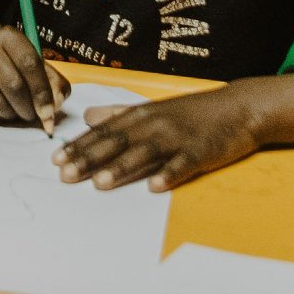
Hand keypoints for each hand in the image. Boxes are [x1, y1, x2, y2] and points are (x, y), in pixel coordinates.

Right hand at [0, 0, 66, 128]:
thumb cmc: (16, 65)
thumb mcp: (38, 65)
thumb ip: (55, 84)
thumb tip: (55, 106)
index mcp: (9, 36)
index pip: (29, 64)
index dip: (42, 92)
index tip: (48, 112)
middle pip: (14, 86)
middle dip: (28, 107)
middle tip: (32, 114)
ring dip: (13, 115)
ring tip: (16, 109)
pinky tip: (0, 109)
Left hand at [55, 76, 293, 192]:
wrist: (239, 107)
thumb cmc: (193, 112)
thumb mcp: (153, 108)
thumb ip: (119, 113)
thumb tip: (87, 117)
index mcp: (141, 116)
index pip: (103, 132)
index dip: (79, 146)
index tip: (55, 160)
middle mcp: (154, 125)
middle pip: (117, 143)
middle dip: (89, 159)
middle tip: (64, 175)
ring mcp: (178, 138)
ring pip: (145, 153)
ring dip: (121, 167)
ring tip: (99, 183)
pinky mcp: (201, 151)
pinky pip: (183, 164)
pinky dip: (169, 174)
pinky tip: (155, 187)